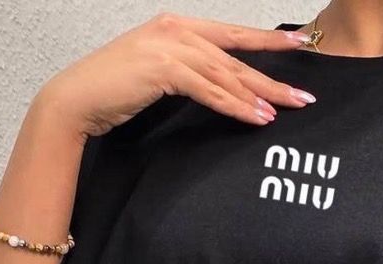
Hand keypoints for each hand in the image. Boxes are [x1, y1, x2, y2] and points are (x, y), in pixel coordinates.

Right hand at [36, 12, 315, 137]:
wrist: (76, 100)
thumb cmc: (114, 93)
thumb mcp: (157, 77)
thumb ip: (188, 75)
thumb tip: (221, 89)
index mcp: (177, 27)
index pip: (232, 35)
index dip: (267, 40)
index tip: (300, 44)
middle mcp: (176, 29)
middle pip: (236, 55)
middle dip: (274, 74)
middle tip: (306, 94)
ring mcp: (169, 46)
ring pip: (227, 73)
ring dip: (260, 94)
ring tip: (288, 110)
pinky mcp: (163, 69)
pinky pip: (210, 90)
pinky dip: (236, 105)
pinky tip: (257, 117)